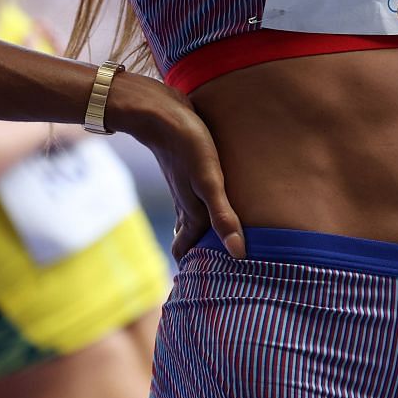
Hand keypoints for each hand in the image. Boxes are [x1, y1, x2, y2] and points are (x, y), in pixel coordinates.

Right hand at [106, 71, 243, 258]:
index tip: (203, 287)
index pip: (189, 248)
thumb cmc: (187, 145)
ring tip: (209, 242)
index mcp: (192, 212)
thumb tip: (239, 254)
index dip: (196, 267)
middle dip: (198, 252)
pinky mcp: (187, 168)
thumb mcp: (209, 182)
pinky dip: (200, 207)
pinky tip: (206, 200)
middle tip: (208, 270)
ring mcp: (184, 186)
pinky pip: (193, 196)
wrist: (158, 111)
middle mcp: (186, 203)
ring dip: (200, 230)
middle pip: (190, 235)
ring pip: (190, 216)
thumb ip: (223, 217)